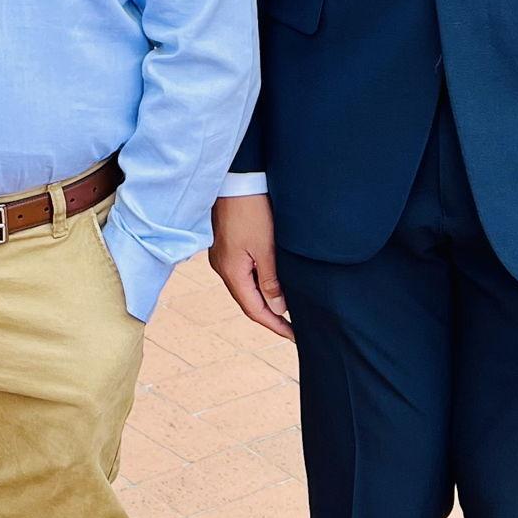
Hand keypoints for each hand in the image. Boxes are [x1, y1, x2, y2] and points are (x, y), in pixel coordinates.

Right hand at [209, 195, 292, 339]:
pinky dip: (259, 284)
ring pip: (246, 287)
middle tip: (294, 328)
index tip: (295, 336)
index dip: (275, 325)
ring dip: (265, 300)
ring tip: (287, 309)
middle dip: (271, 316)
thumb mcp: (265, 248)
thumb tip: (277, 307)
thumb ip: (271, 280)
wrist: (236, 181)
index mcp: (231, 272)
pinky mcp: (227, 246)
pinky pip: (244, 274)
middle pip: (248, 301)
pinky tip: (272, 284)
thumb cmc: (251, 212)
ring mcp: (223, 257)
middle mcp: (222, 268)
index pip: (254, 310)